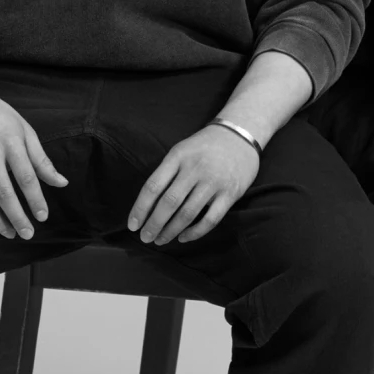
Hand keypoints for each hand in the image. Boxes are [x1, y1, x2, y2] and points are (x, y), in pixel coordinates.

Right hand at [0, 71, 68, 239]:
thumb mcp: (24, 130)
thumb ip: (41, 159)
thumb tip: (62, 183)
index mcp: (10, 142)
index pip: (26, 177)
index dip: (35, 199)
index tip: (43, 217)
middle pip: (3, 194)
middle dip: (17, 217)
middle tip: (28, 234)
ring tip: (11, 233)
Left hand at [126, 124, 260, 244]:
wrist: (240, 133)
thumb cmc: (204, 146)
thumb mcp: (181, 150)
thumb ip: (167, 173)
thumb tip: (148, 207)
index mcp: (178, 156)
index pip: (153, 186)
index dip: (140, 209)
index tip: (132, 225)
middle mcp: (195, 168)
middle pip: (169, 203)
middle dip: (154, 225)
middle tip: (146, 238)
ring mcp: (214, 181)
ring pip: (187, 213)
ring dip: (170, 231)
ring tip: (161, 240)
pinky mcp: (231, 193)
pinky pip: (210, 219)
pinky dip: (195, 233)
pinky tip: (184, 237)